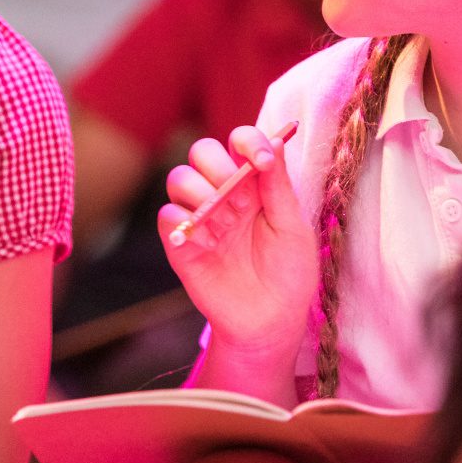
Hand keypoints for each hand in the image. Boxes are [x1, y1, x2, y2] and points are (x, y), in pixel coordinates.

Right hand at [157, 126, 317, 359]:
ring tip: (227, 222)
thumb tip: (274, 140)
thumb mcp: (293, 227)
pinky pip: (167, 216)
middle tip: (240, 197)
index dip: (247, 141)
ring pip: (179, 177)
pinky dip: (185, 222)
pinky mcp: (181, 244)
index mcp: (254, 184)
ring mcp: (201, 218)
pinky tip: (208, 242)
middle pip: (201, 151)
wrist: (271, 322)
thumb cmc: (289, 274)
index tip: (261, 161)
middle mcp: (223, 194)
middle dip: (218, 165)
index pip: (240, 141)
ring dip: (202, 192)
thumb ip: (278, 185)